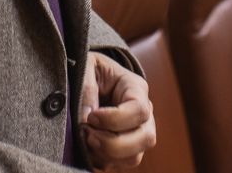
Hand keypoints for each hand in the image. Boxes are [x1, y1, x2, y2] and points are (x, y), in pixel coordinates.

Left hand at [79, 51, 154, 171]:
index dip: (115, 119)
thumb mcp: (87, 67)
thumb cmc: (91, 69)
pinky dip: (103, 162)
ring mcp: (137, 134)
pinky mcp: (126, 149)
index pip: (139, 110)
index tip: (91, 117)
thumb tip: (86, 118)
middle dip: (113, 143)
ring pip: (134, 157)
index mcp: (136, 88)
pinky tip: (87, 149)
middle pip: (146, 138)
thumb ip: (86, 89)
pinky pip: (121, 165)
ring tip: (86, 140)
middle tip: (87, 134)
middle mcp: (144, 114)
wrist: (90, 78)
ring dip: (108, 155)